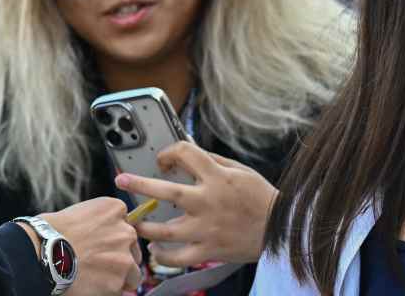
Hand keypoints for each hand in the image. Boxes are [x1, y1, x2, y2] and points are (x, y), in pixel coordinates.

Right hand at [36, 197, 141, 294]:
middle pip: (133, 249)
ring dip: (119, 276)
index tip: (100, 244)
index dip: (113, 238)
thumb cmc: (53, 231)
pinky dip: (109, 290)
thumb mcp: (81, 212)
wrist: (44, 251)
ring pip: (133, 272)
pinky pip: (120, 289)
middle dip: (120, 257)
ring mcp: (124, 257)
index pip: (126, 225)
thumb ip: (101, 222)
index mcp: (115, 209)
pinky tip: (92, 284)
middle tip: (98, 263)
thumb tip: (105, 236)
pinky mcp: (119, 280)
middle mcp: (126, 231)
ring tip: (96, 277)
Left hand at [115, 142, 276, 268]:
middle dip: (138, 184)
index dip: (168, 152)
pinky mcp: (209, 250)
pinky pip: (178, 257)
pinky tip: (155, 250)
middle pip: (164, 192)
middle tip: (121, 180)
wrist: (282, 229)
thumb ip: (211, 159)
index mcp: (216, 176)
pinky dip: (163, 255)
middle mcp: (207, 201)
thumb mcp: (239, 169)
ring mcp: (206, 228)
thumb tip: (185, 148)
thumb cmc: (260, 196)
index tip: (163, 160)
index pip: (183, 153)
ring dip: (144, 225)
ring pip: (165, 230)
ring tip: (134, 222)